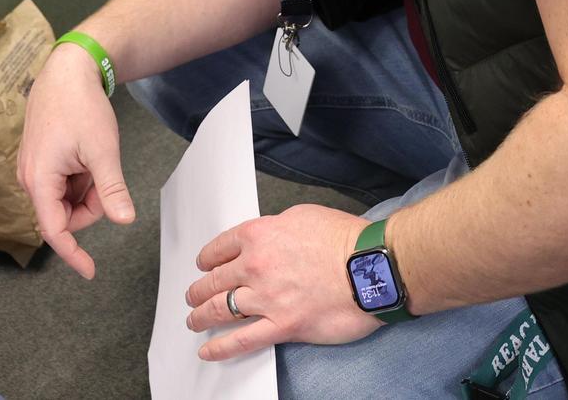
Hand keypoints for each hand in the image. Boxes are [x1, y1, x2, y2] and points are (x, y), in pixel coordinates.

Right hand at [17, 42, 134, 278]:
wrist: (67, 70)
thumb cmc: (80, 106)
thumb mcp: (103, 150)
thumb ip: (111, 190)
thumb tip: (123, 220)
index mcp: (40, 179)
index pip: (54, 231)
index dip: (73, 254)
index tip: (90, 271)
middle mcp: (30, 178)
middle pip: (65, 215)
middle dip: (91, 204)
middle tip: (107, 176)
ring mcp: (33, 169)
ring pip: (66, 199)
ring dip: (86, 188)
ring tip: (95, 156)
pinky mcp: (39, 160)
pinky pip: (63, 184)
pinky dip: (81, 177)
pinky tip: (86, 153)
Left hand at [182, 204, 380, 360]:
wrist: (374, 267)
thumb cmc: (347, 240)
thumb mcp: (303, 217)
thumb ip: (277, 229)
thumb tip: (269, 240)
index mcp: (260, 235)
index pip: (220, 248)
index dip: (208, 258)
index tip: (204, 264)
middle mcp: (256, 266)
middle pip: (214, 280)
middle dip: (198, 289)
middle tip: (193, 295)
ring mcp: (267, 298)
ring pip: (220, 309)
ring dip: (201, 316)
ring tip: (194, 320)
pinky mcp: (283, 326)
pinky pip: (242, 340)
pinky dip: (221, 348)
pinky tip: (208, 351)